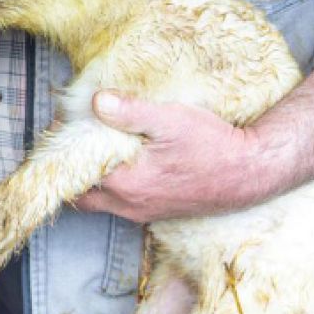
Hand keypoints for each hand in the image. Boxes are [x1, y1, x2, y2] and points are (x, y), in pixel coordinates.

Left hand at [73, 91, 276, 222]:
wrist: (250, 173)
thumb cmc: (213, 147)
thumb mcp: (171, 120)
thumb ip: (131, 112)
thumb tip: (97, 101)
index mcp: (125, 184)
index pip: (74, 170)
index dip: (63, 145)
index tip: (64, 121)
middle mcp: (129, 205)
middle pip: (81, 192)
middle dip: (71, 167)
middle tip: (74, 138)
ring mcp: (143, 211)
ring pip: (100, 200)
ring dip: (92, 176)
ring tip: (96, 144)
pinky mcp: (157, 210)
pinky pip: (121, 202)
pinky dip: (113, 183)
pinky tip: (125, 158)